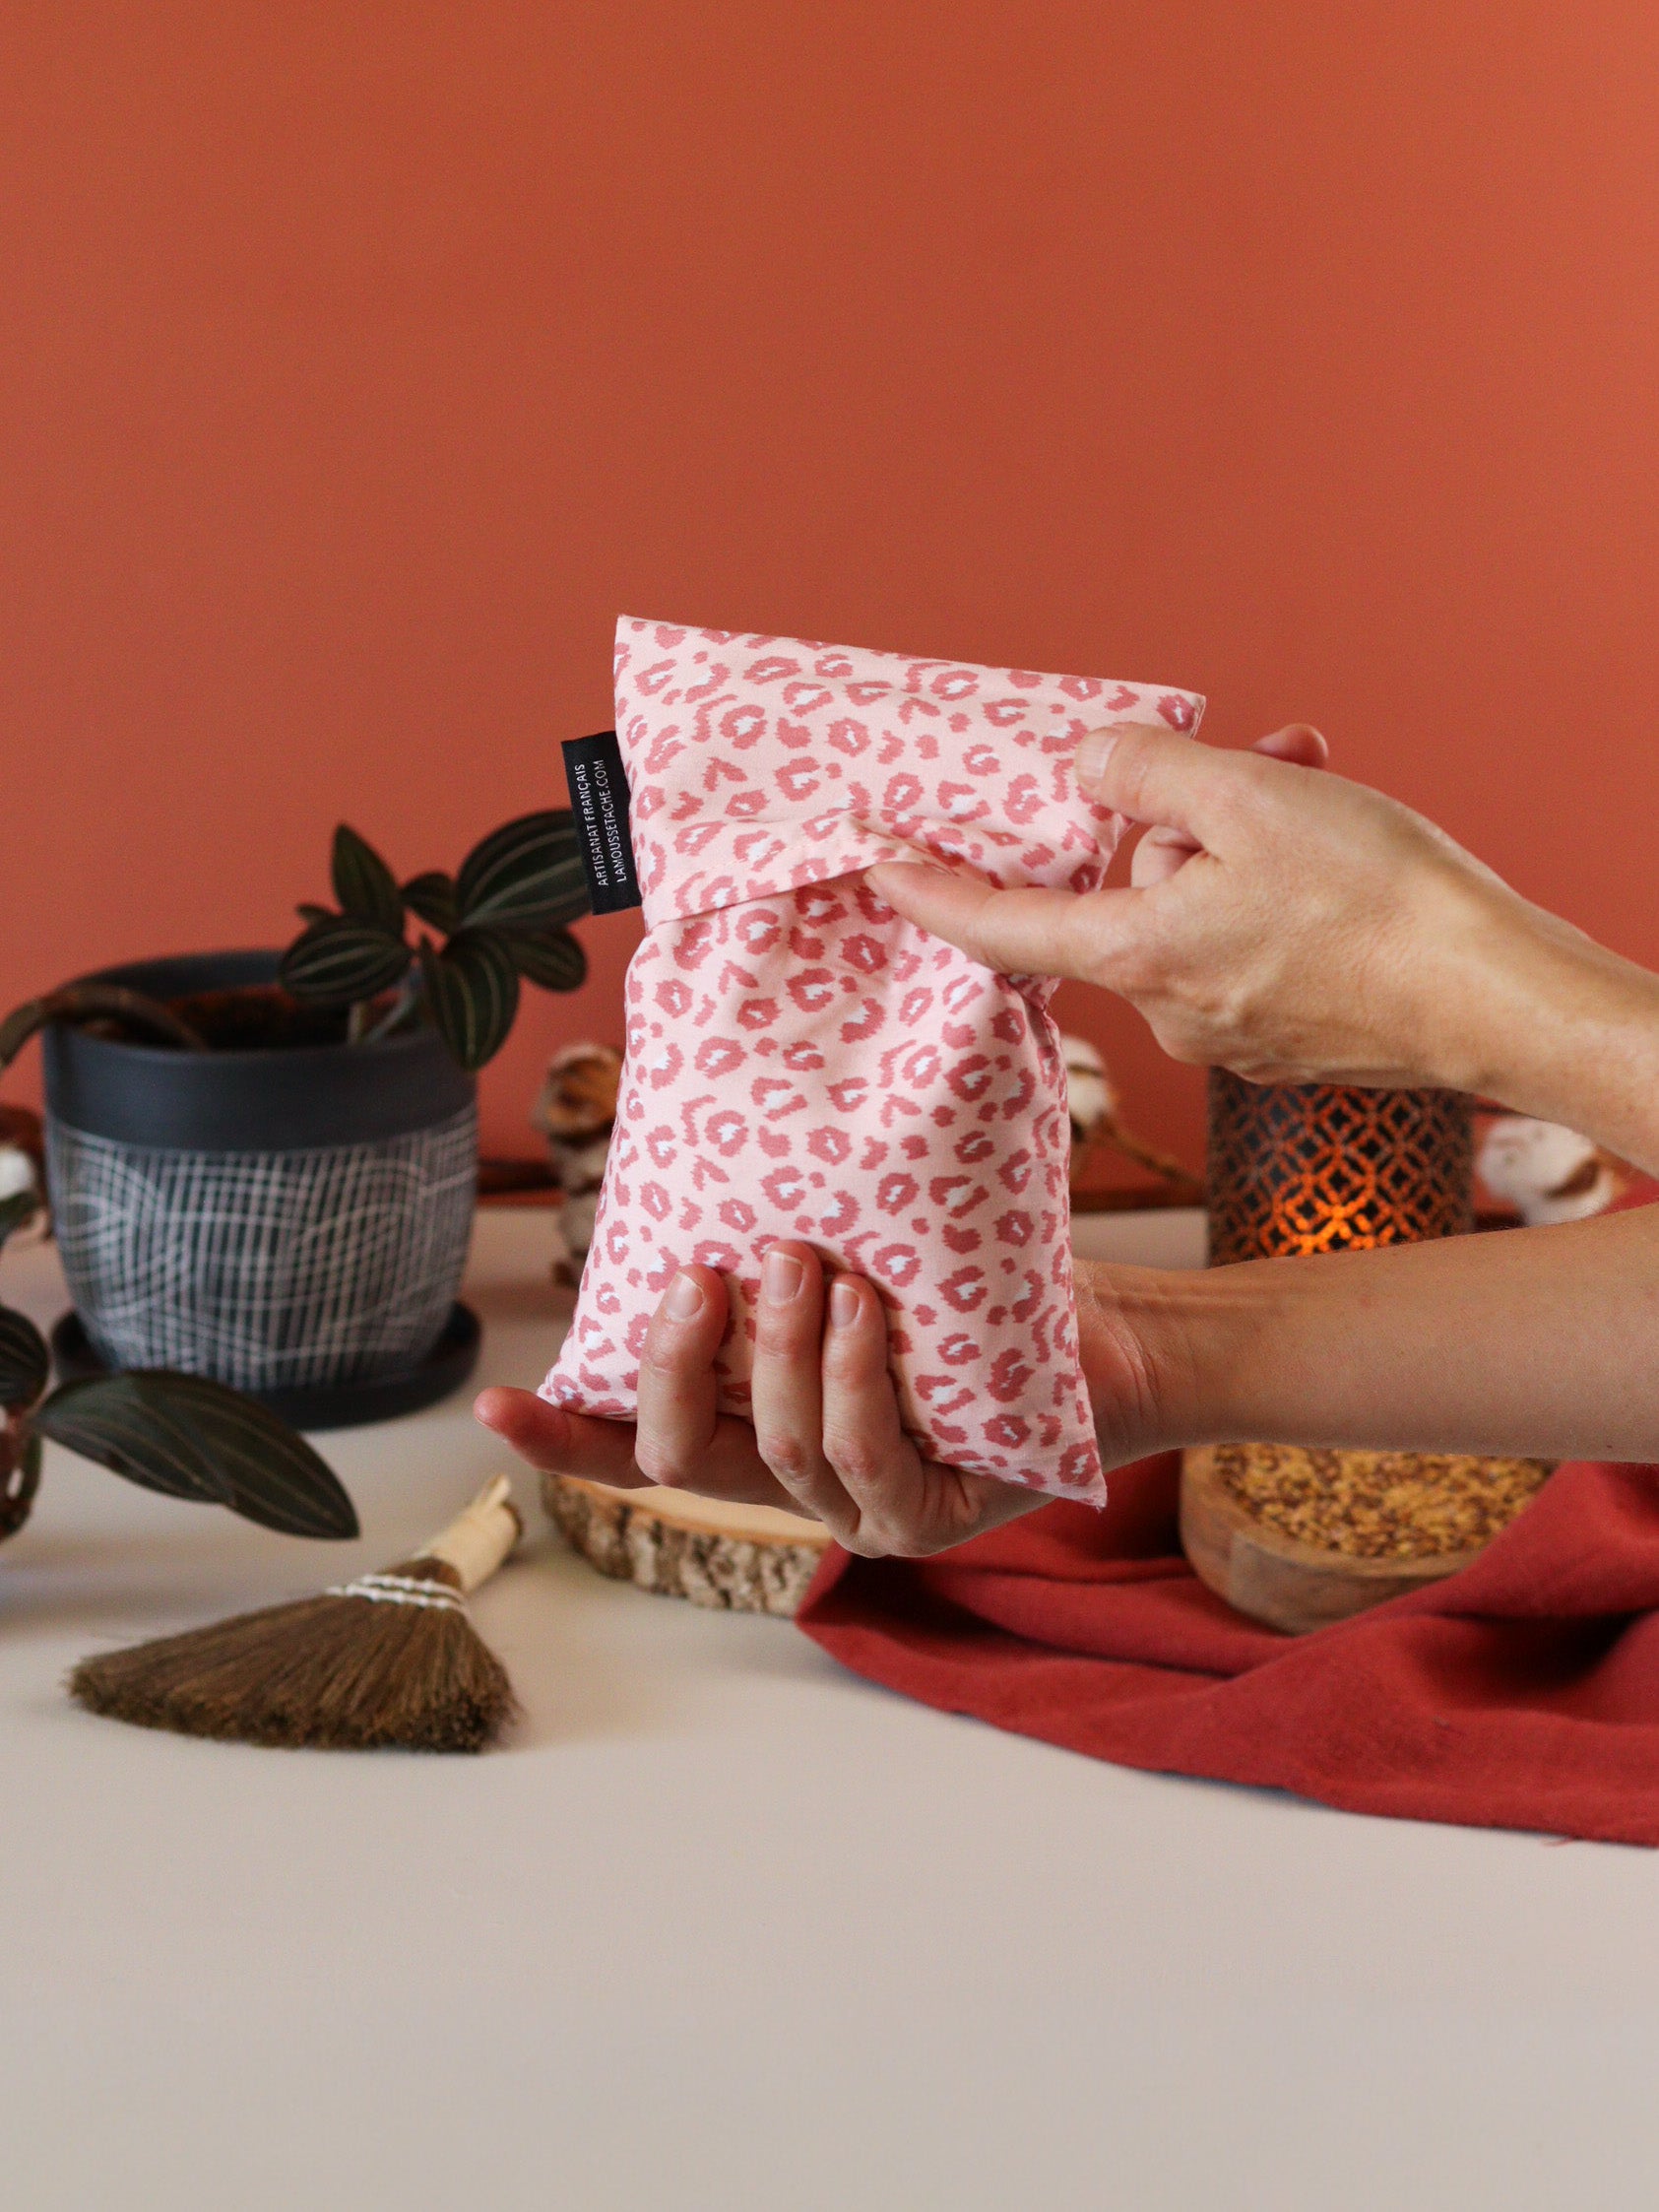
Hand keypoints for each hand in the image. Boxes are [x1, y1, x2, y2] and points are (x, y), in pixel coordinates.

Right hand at [478, 1245, 1068, 1557]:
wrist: (1107, 1333)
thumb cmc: (975, 1291)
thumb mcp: (858, 1259)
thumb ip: (782, 1254)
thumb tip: (711, 1151)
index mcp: (757, 1425)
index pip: (640, 1445)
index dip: (566, 1434)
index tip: (491, 1410)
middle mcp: (794, 1480)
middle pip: (677, 1455)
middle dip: (670, 1365)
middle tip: (699, 1277)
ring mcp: (857, 1510)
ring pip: (772, 1447)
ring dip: (779, 1351)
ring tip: (803, 1262)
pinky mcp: (926, 1522)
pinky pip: (861, 1456)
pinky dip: (851, 1378)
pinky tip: (864, 1312)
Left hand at [868, 719, 1528, 1091]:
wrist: (1498, 1000)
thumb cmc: (1381, 904)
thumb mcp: (1252, 799)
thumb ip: (1150, 773)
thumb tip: (1088, 767)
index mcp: (1141, 956)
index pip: (998, 927)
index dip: (931, 893)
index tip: (878, 867)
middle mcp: (1170, 1008)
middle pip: (1130, 892)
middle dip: (1181, 814)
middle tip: (1257, 755)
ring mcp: (1228, 1029)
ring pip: (1198, 904)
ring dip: (1243, 835)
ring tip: (1319, 778)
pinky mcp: (1283, 1034)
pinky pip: (1247, 940)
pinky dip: (1276, 884)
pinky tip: (1338, 845)